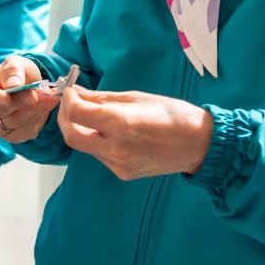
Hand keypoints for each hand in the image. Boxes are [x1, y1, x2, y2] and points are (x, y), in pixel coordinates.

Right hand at [0, 56, 59, 143]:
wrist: (31, 87)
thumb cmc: (17, 73)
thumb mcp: (16, 63)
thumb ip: (13, 71)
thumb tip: (14, 85)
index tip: (6, 98)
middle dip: (19, 103)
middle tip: (36, 94)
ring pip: (10, 125)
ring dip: (31, 111)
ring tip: (45, 97)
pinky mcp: (9, 136)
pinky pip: (22, 133)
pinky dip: (36, 120)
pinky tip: (41, 107)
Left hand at [57, 87, 212, 180]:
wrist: (199, 145)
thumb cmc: (174, 114)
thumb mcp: (137, 97)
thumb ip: (102, 98)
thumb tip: (77, 93)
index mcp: (121, 124)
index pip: (77, 113)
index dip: (68, 99)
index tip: (71, 90)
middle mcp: (116, 148)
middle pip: (71, 136)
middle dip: (64, 117)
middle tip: (70, 103)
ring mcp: (118, 164)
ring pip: (84, 146)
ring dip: (80, 128)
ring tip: (90, 113)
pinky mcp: (122, 173)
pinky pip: (99, 155)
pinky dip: (95, 140)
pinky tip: (107, 130)